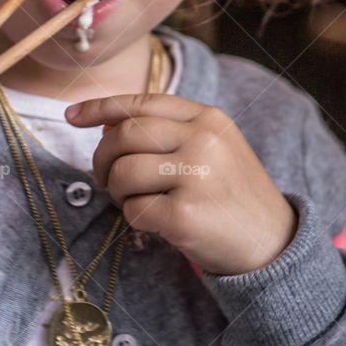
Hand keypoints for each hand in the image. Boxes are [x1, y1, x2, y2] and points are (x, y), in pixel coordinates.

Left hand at [65, 93, 297, 275]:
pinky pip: (133, 210)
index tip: (72, 116)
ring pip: (123, 173)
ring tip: (138, 202)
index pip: (142, 102)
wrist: (273, 243)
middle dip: (103, 158)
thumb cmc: (232, 195)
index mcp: (208, 119)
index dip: (101, 108)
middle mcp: (203, 141)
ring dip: (119, 193)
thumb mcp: (214, 148)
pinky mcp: (185, 215)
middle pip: (125, 135)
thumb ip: (168, 131)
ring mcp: (196, 177)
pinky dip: (134, 218)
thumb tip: (107, 125)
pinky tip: (156, 223)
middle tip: (106, 179)